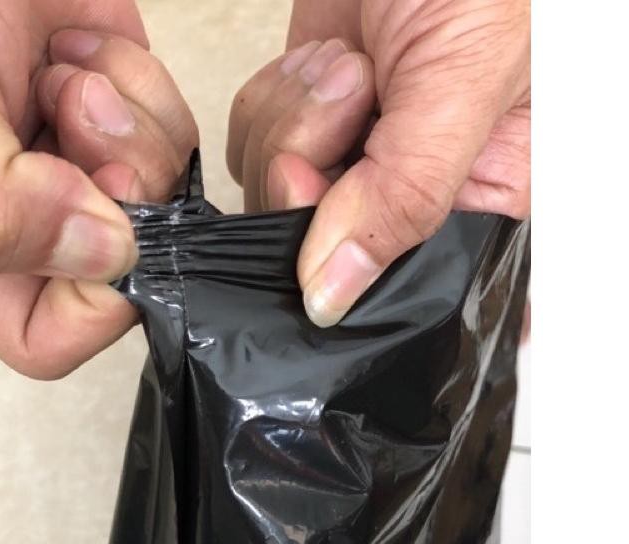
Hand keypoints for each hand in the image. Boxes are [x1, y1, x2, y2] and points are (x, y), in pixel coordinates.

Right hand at [0, 1, 197, 377]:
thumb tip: (109, 255)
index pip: (54, 339)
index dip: (91, 300)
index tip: (92, 218)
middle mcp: (41, 226)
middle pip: (131, 266)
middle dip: (120, 188)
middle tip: (73, 118)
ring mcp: (90, 171)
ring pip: (164, 198)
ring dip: (125, 127)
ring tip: (58, 79)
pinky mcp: (128, 116)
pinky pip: (177, 132)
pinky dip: (138, 84)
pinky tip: (77, 51)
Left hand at [229, 0, 529, 326]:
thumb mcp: (461, 88)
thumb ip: (402, 200)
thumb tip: (331, 298)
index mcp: (479, 200)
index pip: (393, 277)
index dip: (338, 244)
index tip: (320, 188)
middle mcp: (411, 189)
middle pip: (314, 239)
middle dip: (313, 160)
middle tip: (356, 91)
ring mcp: (354, 155)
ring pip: (275, 190)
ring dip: (297, 115)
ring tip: (353, 59)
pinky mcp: (310, 119)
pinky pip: (255, 144)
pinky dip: (275, 95)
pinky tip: (326, 55)